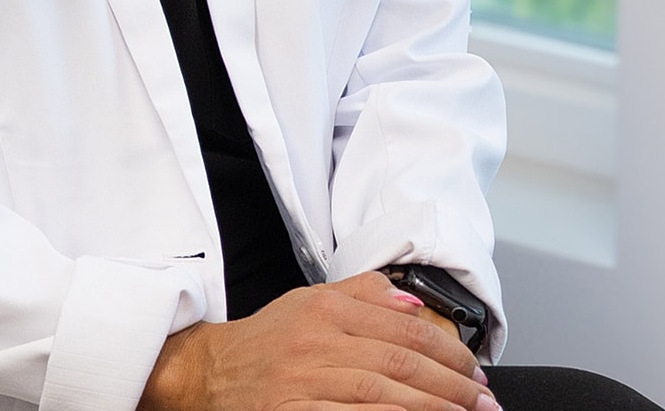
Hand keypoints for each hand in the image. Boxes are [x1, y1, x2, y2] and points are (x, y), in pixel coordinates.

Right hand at [139, 271, 499, 410]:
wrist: (211, 374)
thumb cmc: (265, 341)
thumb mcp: (308, 302)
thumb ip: (361, 296)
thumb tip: (413, 304)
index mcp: (323, 310)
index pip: (402, 329)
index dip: (447, 351)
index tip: (475, 368)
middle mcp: (316, 343)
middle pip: (399, 364)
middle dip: (452, 385)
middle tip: (484, 400)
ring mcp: (304, 383)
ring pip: (383, 395)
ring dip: (433, 409)